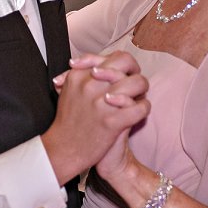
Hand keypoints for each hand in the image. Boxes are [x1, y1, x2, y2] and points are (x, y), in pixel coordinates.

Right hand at [42, 51, 149, 184]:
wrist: (64, 150)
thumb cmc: (70, 121)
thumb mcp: (70, 90)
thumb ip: (83, 73)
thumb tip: (101, 63)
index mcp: (80, 74)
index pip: (115, 57)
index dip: (127, 65)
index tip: (127, 75)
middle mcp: (90, 84)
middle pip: (127, 64)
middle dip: (136, 74)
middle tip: (136, 86)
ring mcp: (101, 102)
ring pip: (138, 82)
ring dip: (142, 91)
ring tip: (137, 99)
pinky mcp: (111, 121)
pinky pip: (141, 107)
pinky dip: (143, 110)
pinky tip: (136, 114)